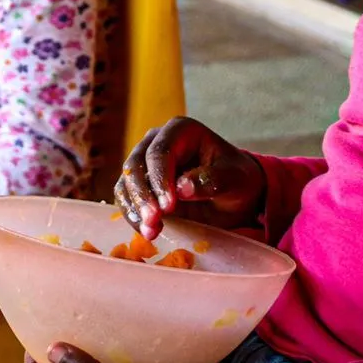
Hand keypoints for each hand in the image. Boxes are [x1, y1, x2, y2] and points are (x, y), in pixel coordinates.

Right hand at [115, 117, 265, 239]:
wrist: (233, 196)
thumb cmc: (236, 180)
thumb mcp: (235, 179)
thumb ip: (212, 180)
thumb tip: (182, 188)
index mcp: (181, 130)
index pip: (160, 152)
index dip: (160, 179)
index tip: (169, 206)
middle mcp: (157, 141)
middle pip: (136, 165)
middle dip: (143, 196)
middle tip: (154, 221)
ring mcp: (145, 162)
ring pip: (126, 181)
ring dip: (135, 208)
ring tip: (151, 232)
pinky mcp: (141, 185)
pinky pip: (126, 197)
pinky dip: (132, 215)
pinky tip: (147, 231)